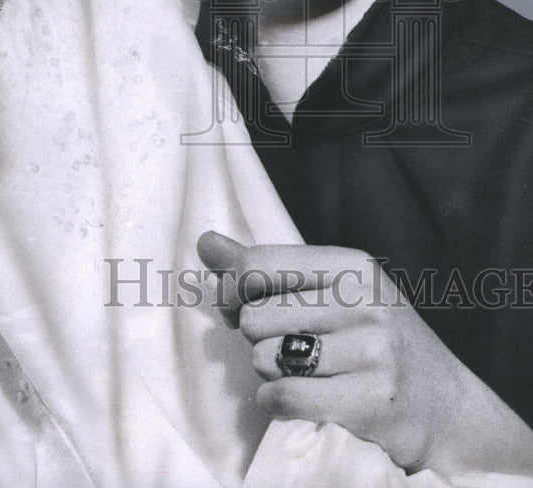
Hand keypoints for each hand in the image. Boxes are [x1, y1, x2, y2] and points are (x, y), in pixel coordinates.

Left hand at [198, 230, 532, 476]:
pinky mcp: (371, 402)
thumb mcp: (331, 292)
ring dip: (271, 373)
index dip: (231, 290)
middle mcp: (366, 301)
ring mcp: (373, 352)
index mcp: (353, 265)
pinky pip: (285, 397)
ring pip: (266, 358)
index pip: (257, 264)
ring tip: (304, 373)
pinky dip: (278, 403)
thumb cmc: (373, 341)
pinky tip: (301, 399)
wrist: (446, 408)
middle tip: (288, 347)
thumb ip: (265, 268)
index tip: (236, 306)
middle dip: (258, 339)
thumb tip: (205, 243)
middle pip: (254, 316)